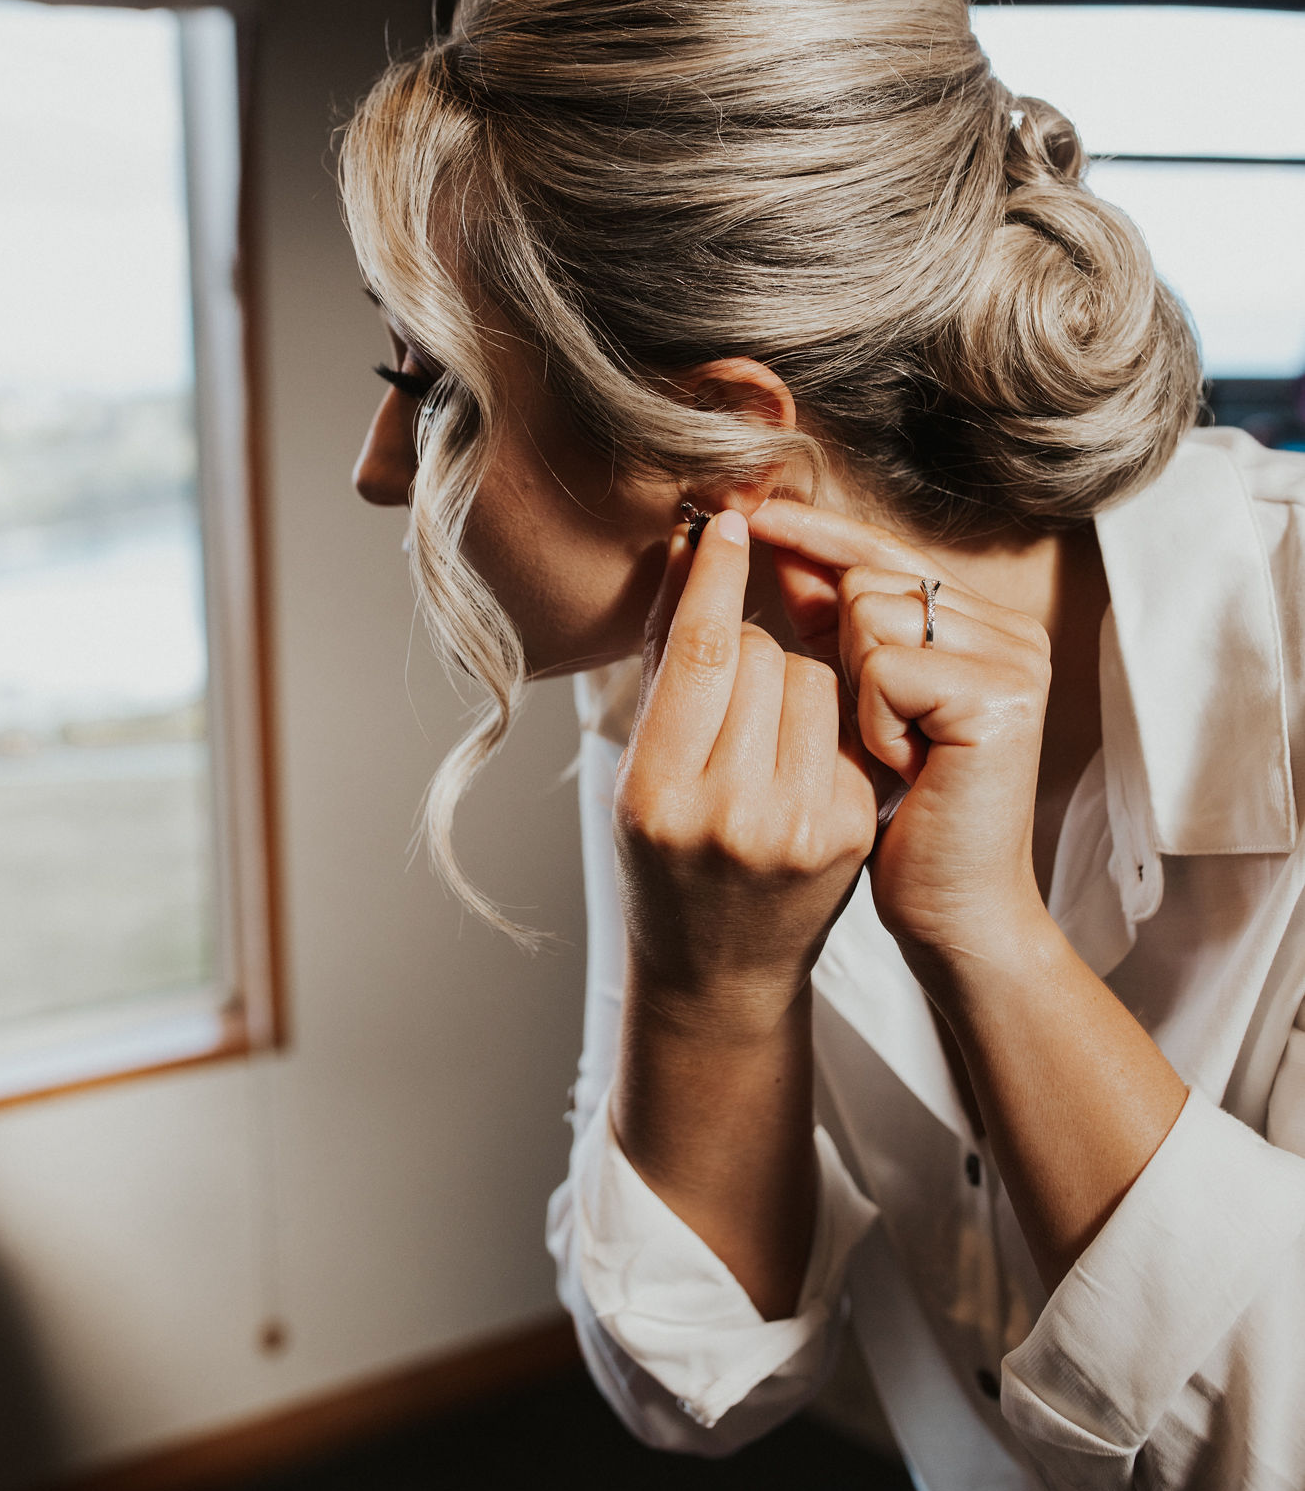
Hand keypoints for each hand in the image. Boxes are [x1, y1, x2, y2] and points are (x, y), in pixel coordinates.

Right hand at [613, 510, 875, 1040]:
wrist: (718, 968)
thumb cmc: (666, 857)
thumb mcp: (639, 768)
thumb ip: (666, 660)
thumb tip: (693, 545)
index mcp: (657, 794)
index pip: (699, 651)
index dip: (716, 576)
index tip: (730, 522)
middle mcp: (728, 814)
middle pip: (758, 654)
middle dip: (744, 647)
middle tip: (729, 695)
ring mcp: (798, 826)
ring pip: (813, 676)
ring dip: (792, 679)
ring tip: (764, 734)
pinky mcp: (850, 830)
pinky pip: (846, 719)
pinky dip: (827, 719)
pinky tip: (802, 759)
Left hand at [748, 500, 1053, 978]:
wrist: (952, 910)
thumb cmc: (899, 818)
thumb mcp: (857, 706)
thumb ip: (828, 623)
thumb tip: (770, 540)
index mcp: (983, 622)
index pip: (885, 552)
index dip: (818, 535)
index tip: (752, 512)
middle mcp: (1010, 628)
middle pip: (869, 578)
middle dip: (843, 652)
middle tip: (885, 731)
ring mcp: (1014, 656)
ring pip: (873, 613)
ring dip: (859, 693)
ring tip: (899, 751)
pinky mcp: (1001, 693)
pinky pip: (887, 667)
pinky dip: (879, 721)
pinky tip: (910, 765)